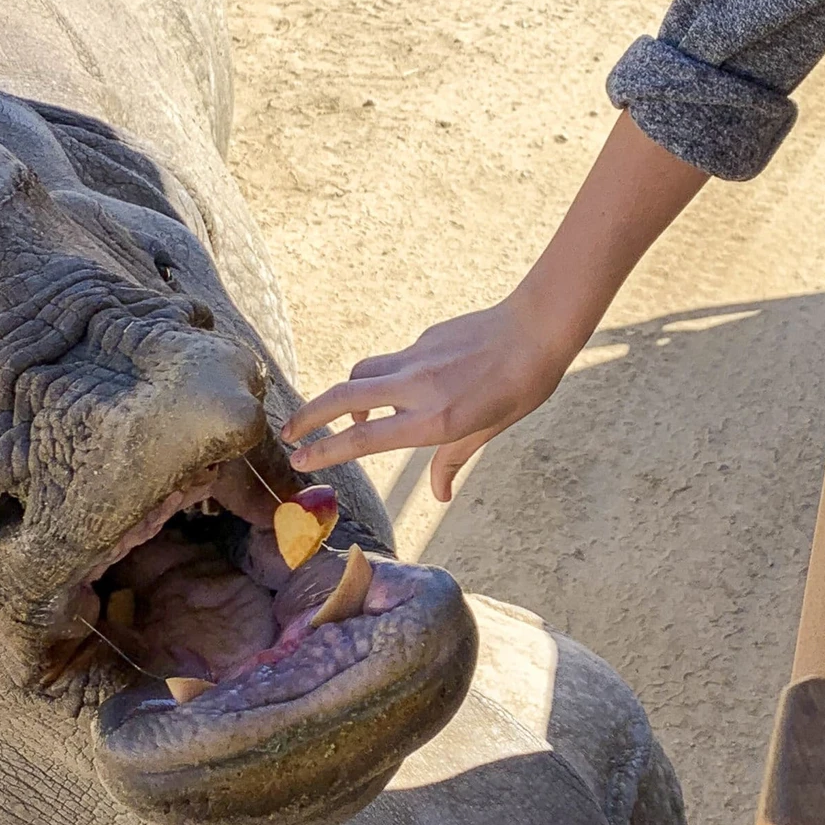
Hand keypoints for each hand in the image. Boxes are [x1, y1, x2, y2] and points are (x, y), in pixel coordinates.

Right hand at [282, 296, 574, 500]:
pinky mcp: (422, 339)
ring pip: (361, 374)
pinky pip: (391, 362)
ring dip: (345, 395)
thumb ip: (452, 460)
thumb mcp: (488, 432)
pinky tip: (412, 387)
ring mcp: (416, 358)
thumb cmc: (521, 387)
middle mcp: (416, 388)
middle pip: (342, 397)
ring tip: (347, 415)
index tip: (299, 459)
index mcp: (433, 420)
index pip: (363, 439)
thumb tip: (439, 495)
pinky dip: (387, 379)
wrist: (536, 329)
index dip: (324, 450)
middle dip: (309, 415)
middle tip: (288, 432)